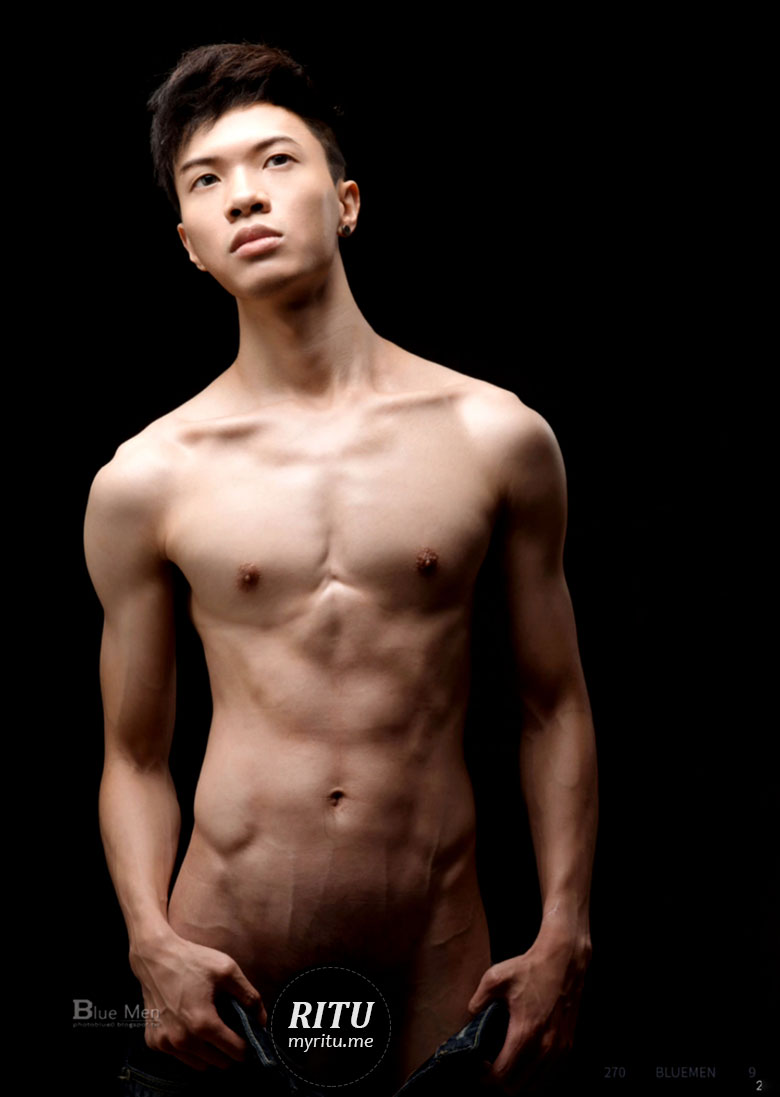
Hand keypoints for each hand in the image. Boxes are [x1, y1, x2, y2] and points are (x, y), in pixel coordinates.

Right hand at [130, 930, 265, 1070]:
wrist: (155, 957)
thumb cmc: (193, 960)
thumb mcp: (228, 971)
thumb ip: (250, 997)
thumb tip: (263, 1021)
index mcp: (203, 1024)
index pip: (235, 1052)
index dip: (247, 1045)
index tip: (248, 1036)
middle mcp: (182, 1040)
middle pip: (218, 1063)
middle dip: (229, 1050)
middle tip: (231, 1030)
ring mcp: (165, 1043)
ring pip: (199, 1064)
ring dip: (209, 1052)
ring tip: (211, 1028)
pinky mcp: (153, 1042)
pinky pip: (179, 1056)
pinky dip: (189, 1048)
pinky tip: (190, 1026)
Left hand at [468, 928, 589, 1093]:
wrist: (563, 960)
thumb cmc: (530, 968)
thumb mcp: (495, 977)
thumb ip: (478, 999)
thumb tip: (470, 1015)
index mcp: (525, 1032)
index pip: (502, 1075)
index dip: (486, 1078)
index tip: (478, 1068)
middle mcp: (545, 1046)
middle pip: (518, 1087)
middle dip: (500, 1084)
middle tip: (489, 1071)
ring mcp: (559, 1048)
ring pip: (537, 1087)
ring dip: (519, 1084)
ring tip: (507, 1069)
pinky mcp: (568, 1045)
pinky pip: (551, 1076)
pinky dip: (537, 1078)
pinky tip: (527, 1065)